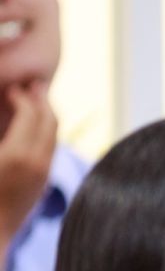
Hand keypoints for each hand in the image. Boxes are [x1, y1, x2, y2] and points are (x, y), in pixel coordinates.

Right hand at [0, 82, 58, 245]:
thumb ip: (0, 129)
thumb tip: (6, 108)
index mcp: (18, 155)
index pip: (32, 114)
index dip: (23, 96)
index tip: (13, 85)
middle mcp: (37, 165)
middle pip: (50, 122)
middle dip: (42, 100)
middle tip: (32, 84)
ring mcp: (42, 176)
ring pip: (53, 137)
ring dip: (45, 116)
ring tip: (32, 101)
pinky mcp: (41, 186)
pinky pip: (49, 152)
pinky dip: (44, 133)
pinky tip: (30, 127)